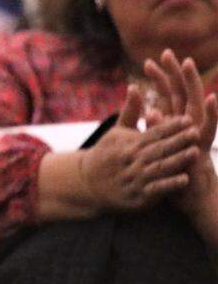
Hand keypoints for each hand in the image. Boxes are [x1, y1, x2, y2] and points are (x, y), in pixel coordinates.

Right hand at [78, 84, 200, 211]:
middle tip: (196, 132)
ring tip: (196, 152)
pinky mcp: (137, 196)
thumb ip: (131, 111)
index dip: (171, 126)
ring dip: (177, 160)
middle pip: (158, 149)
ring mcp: (134, 178)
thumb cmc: (107, 154)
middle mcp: (131, 160)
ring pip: (159, 168)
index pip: (153, 132)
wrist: (87, 183)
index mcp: (129, 143)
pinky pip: (155, 189)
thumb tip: (136, 86)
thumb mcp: (117, 131)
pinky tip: (185, 179)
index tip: (187, 119)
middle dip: (178, 140)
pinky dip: (169, 184)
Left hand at [142, 49, 217, 217]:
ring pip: (196, 103)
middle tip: (165, 52)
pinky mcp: (205, 145)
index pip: (167, 96)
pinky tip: (210, 97)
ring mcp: (197, 134)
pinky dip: (212, 112)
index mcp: (175, 124)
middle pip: (181, 93)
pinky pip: (210, 126)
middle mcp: (188, 125)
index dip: (159, 79)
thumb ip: (156, 129)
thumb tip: (150, 110)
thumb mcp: (160, 149)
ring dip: (192, 83)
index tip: (147, 63)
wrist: (193, 199)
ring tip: (187, 63)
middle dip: (174, 72)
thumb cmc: (175, 175)